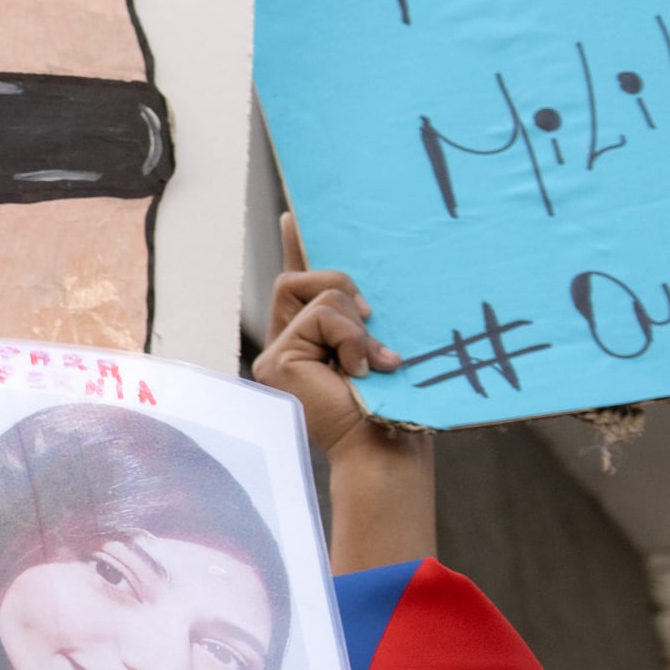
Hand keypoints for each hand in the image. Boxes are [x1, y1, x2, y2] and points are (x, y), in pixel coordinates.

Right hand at [255, 211, 433, 569]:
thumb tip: (362, 291)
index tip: (293, 218)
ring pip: (316, 296)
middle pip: (302, 279)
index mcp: (313, 342)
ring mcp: (277, 355)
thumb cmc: (394, 408)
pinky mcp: (276, 361)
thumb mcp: (381, 346)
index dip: (296, 248)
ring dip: (356, 325)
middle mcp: (287, 345)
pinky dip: (350, 338)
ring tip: (373, 363)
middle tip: (373, 318)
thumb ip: (364, 318)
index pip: (300, 286)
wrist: (385, 450)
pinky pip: (319, 318)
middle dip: (343, 288)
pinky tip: (359, 371)